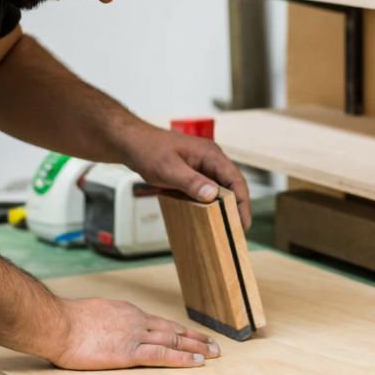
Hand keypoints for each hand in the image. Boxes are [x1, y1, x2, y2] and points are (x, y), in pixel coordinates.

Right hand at [50, 298, 219, 369]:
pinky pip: (162, 355)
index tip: (190, 334)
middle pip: (172, 329)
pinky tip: (196, 362)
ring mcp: (134, 335)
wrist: (58, 324)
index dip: (177, 329)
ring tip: (213, 354)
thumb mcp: (91, 314)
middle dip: (194, 337)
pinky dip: (182, 358)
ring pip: (173, 341)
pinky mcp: (129, 352)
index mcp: (126, 312)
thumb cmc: (66, 321)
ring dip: (196, 348)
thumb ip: (103, 321)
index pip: (158, 321)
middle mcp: (136, 321)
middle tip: (213, 344)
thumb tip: (101, 328)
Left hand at [120, 125, 251, 227]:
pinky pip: (208, 188)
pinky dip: (211, 202)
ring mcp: (203, 165)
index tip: (243, 224)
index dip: (242, 202)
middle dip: (237, 207)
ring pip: (221, 187)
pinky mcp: (194, 171)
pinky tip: (208, 216)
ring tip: (226, 227)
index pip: (235, 179)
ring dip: (225, 206)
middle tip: (236, 232)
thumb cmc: (148, 150)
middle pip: (232, 185)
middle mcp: (211, 159)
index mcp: (210, 154)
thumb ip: (191, 181)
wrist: (132, 142)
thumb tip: (213, 195)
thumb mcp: (168, 169)